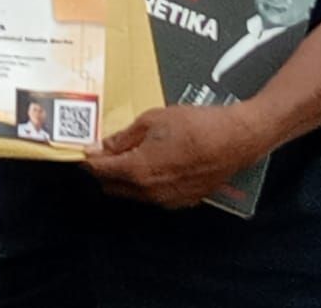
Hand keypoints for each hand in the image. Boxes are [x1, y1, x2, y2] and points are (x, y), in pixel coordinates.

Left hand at [82, 102, 263, 208]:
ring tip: (131, 151)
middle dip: (104, 169)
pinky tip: (156, 160)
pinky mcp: (181, 201)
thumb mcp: (155, 119)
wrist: (237, 139)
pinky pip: (153, 195)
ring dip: (125, 176)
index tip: (83, 149)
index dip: (88, 159)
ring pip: (132, 193)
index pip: (100, 171)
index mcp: (137, 170)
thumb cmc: (197, 124)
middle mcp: (148, 193)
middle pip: (112, 186)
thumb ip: (125, 135)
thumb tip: (102, 146)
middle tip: (105, 148)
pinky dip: (146, 182)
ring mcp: (166, 201)